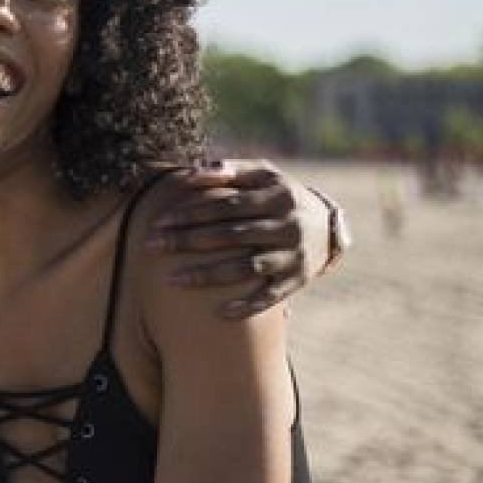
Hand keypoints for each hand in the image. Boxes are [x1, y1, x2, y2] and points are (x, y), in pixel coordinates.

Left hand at [146, 160, 329, 318]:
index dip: (191, 213)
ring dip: (208, 275)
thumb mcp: (264, 174)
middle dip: (188, 241)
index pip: (226, 206)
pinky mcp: (298, 280)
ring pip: (246, 268)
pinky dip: (247, 306)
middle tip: (151, 247)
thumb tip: (190, 173)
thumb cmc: (281, 195)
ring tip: (172, 280)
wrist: (330, 226)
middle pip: (230, 236)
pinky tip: (219, 313)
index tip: (159, 222)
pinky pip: (270, 297)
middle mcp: (287, 226)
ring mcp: (293, 256)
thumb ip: (229, 169)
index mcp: (276, 197)